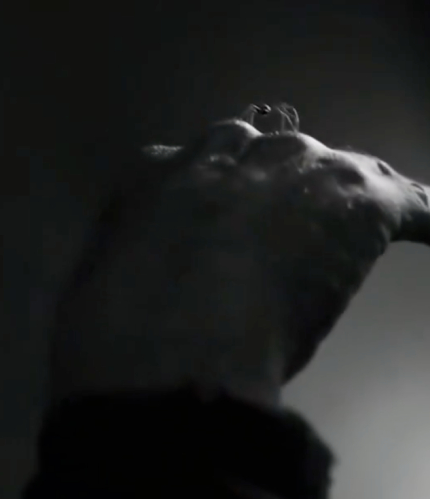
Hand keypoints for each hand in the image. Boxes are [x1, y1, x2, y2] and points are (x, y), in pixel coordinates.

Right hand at [49, 119, 429, 404]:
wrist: (164, 347)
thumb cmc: (114, 332)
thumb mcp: (101, 286)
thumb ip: (133, 262)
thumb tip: (148, 280)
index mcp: (151, 175)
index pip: (194, 163)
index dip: (214, 193)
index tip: (219, 221)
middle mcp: (221, 156)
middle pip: (267, 151)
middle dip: (278, 185)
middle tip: (287, 233)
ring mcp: (289, 171)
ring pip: (330, 168)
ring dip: (336, 199)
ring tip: (349, 230)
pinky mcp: (353, 200)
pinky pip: (405, 201)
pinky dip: (419, 217)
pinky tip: (428, 228)